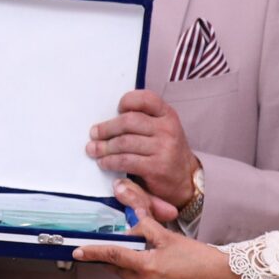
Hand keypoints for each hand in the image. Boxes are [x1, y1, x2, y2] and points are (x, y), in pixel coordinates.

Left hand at [74, 181, 237, 278]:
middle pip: (120, 269)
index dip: (94, 252)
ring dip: (131, 264)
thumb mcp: (169, 237)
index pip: (114, 257)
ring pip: (131, 276)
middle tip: (109, 246)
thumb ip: (145, 224)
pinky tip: (157, 264)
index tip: (77, 251)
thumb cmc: (201, 258)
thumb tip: (129, 211)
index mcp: (148, 268)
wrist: (224, 278)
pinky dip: (143, 273)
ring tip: (144, 251)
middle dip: (114, 257)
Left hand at [86, 90, 200, 210]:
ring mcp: (164, 149)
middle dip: (107, 128)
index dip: (128, 101)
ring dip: (104, 147)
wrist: (185, 180)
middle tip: (94, 134)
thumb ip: (144, 121)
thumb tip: (109, 119)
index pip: (146, 99)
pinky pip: (126, 161)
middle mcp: (168, 129)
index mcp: (168, 115)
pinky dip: (110, 161)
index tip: (116, 109)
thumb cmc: (166, 151)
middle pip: (129, 121)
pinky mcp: (157, 168)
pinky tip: (104, 163)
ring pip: (124, 142)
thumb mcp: (162, 130)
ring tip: (93, 150)